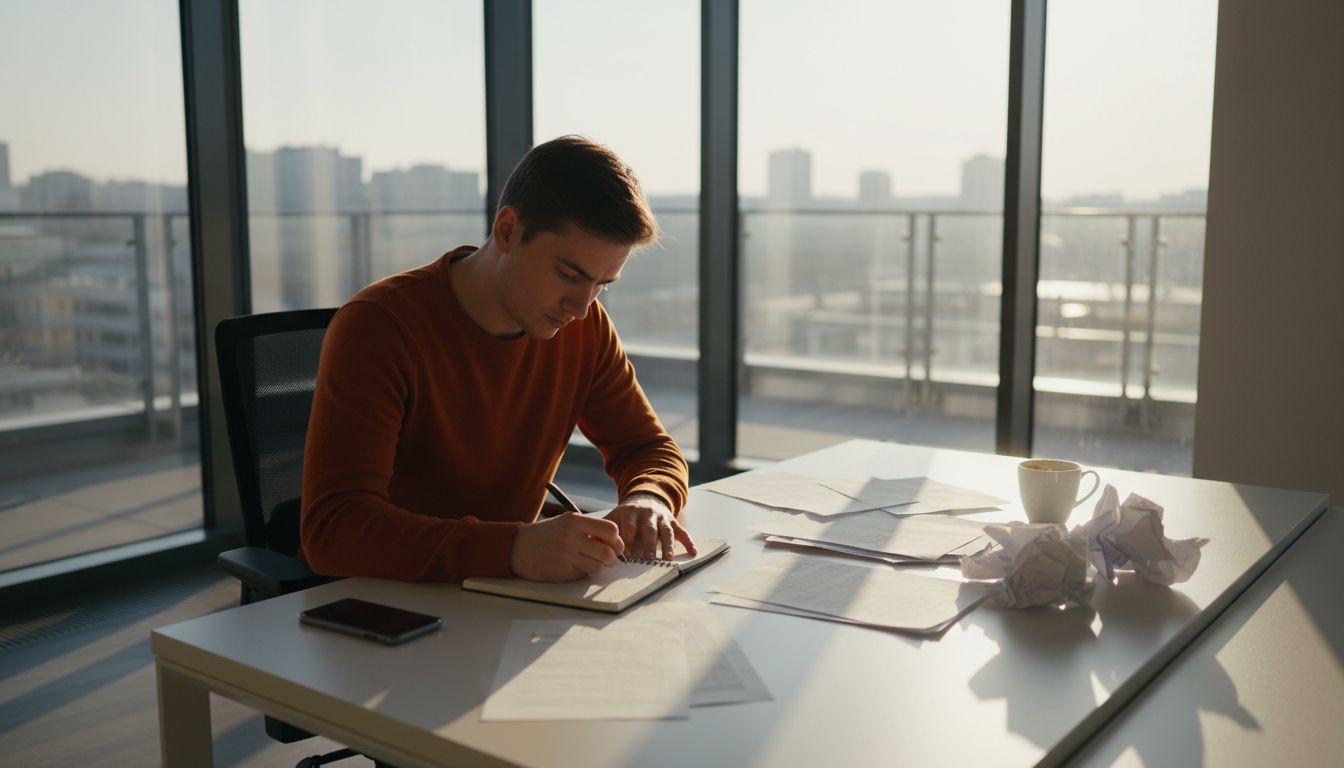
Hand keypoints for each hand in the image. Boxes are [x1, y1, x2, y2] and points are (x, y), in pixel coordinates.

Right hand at [509, 512, 623, 581]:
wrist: (518, 547)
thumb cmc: (547, 534)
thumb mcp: (566, 522)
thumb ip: (590, 529)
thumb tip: (615, 542)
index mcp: (575, 521)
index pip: (611, 530)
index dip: (616, 540)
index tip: (614, 544)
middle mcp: (571, 537)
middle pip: (607, 553)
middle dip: (611, 558)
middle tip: (607, 558)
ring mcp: (566, 556)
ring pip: (598, 567)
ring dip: (597, 566)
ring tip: (587, 561)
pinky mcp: (561, 572)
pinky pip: (583, 574)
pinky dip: (582, 572)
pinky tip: (572, 565)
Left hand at [604, 493, 696, 560]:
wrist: (646, 497)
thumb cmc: (626, 515)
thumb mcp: (614, 517)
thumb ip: (603, 530)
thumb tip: (589, 543)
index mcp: (630, 512)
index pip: (629, 527)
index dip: (628, 540)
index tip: (626, 556)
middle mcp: (648, 513)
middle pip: (649, 529)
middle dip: (649, 544)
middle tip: (648, 560)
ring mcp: (662, 517)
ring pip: (666, 531)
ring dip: (668, 546)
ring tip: (668, 560)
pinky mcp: (673, 521)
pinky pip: (682, 532)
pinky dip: (688, 542)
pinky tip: (693, 552)